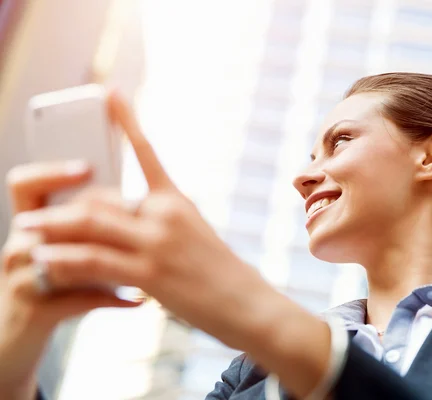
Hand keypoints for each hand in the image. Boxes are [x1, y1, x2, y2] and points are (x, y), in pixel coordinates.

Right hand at [0, 161, 141, 399]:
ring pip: (59, 258)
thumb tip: (139, 197)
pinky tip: (139, 300)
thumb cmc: (57, 282)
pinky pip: (75, 299)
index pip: (26, 185)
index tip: (87, 167)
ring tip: (139, 258)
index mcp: (31, 224)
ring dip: (103, 258)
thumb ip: (92, 224)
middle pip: (41, 218)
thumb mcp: (69, 249)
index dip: (51, 172)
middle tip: (127, 214)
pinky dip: (111, 299)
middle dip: (83, 215)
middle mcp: (20, 246)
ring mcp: (21, 278)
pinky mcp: (34, 310)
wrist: (21, 332)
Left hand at [11, 92, 267, 345]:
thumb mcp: (193, 235)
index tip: (110, 92)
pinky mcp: (151, 272)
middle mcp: (165, 213)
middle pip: (99, 197)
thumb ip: (159, 222)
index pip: (147, 152)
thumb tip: (124, 221)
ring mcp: (158, 242)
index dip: (127, 120)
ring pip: (90, 224)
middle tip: (31, 213)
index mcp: (176, 201)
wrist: (247, 302)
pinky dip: (64, 260)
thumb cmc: (220, 272)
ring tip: (25, 230)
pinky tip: (45, 261)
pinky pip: (95, 260)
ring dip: (51, 227)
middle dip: (60, 206)